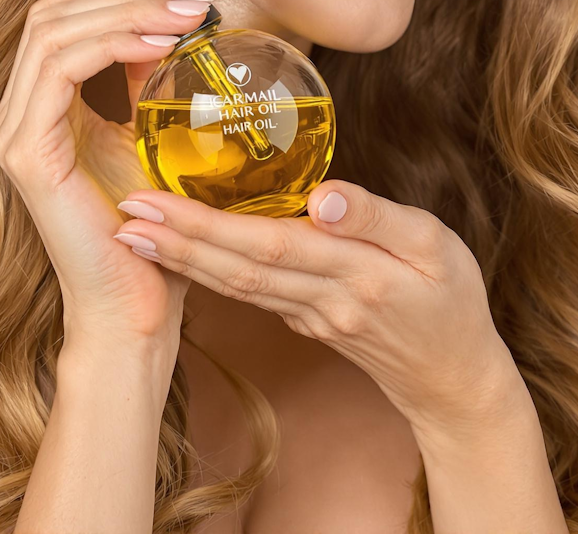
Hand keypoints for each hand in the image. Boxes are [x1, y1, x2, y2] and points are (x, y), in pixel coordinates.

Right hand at [0, 0, 218, 350]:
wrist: (141, 304)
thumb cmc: (156, 225)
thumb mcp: (155, 133)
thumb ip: (148, 80)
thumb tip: (181, 21)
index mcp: (48, 101)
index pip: (68, 10)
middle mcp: (21, 109)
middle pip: (55, 7)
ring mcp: (15, 130)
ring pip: (54, 29)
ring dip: (126, 6)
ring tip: (189, 7)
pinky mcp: (26, 153)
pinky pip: (58, 69)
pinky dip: (111, 42)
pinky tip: (163, 40)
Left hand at [112, 178, 523, 433]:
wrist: (455, 380)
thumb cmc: (452, 301)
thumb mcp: (437, 247)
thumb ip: (379, 218)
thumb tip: (325, 195)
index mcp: (353, 274)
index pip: (265, 244)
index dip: (204, 225)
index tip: (154, 202)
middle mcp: (321, 300)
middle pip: (236, 268)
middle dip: (174, 242)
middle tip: (121, 213)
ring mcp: (309, 316)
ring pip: (236, 285)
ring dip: (181, 260)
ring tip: (135, 232)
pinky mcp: (306, 322)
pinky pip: (250, 294)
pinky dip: (210, 273)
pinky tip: (184, 254)